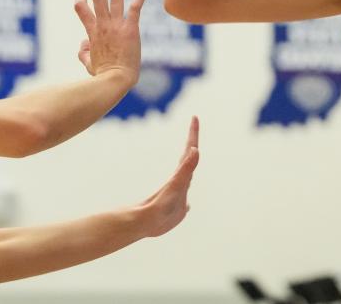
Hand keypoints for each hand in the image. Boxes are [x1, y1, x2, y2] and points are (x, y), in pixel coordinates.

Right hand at [74, 0, 146, 85]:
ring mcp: (116, 25)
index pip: (80, 5)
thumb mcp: (87, 63)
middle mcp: (102, 24)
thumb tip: (83, 44)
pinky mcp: (131, 29)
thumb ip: (83, 51)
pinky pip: (135, 7)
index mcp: (91, 31)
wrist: (116, 79)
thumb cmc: (103, 74)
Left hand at [138, 116, 199, 237]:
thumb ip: (185, 168)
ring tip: (192, 154)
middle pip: (188, 156)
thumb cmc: (160, 205)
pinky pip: (184, 193)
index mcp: (181, 174)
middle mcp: (180, 179)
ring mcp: (178, 191)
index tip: (194, 117)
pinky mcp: (177, 205)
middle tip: (194, 125)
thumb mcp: (176, 185)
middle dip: (192, 140)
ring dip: (190, 161)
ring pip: (186, 172)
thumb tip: (195, 150)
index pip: (190, 149)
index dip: (193, 134)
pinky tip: (187, 203)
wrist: (145, 222)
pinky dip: (186, 192)